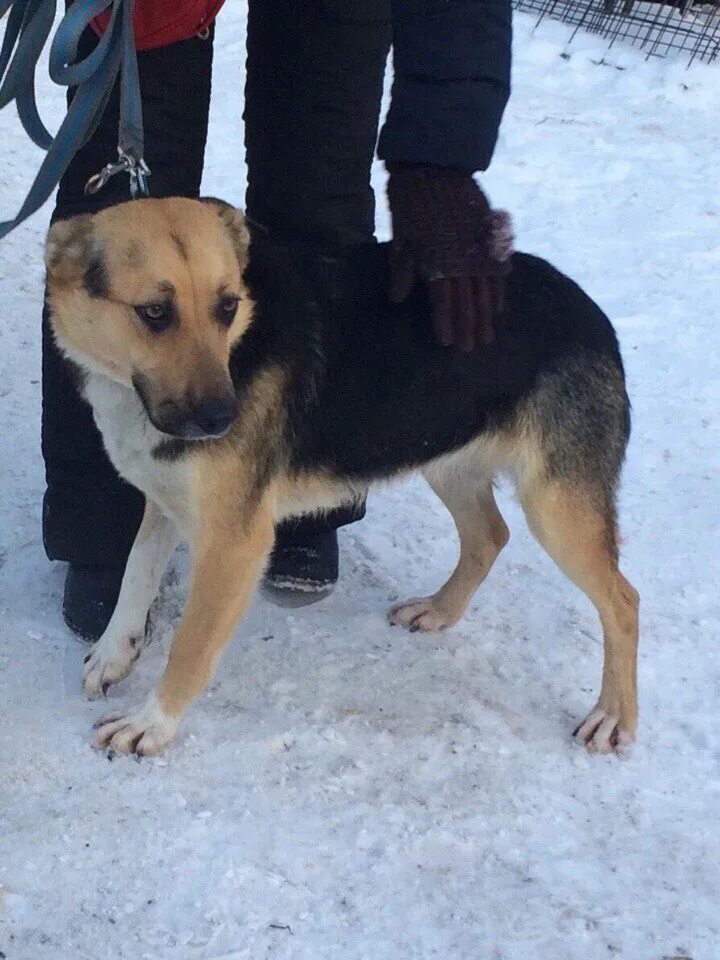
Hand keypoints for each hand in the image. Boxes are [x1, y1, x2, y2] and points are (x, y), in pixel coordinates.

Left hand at [386, 163, 512, 350]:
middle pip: (467, 301)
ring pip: (485, 289)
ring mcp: (478, 248)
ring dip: (486, 315)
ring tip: (488, 335)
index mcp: (436, 261)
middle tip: (472, 350)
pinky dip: (499, 289)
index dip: (446, 324)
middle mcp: (460, 259)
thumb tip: (398, 299)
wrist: (436, 165)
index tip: (449, 344)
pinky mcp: (489, 236)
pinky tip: (500, 306)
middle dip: (469, 327)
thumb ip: (402, 268)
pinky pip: (498, 269)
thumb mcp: (400, 236)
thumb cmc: (411, 202)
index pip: (443, 301)